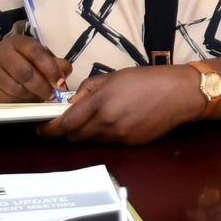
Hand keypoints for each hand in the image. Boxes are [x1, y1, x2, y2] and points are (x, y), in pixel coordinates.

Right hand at [0, 30, 70, 103]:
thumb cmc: (20, 65)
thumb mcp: (37, 59)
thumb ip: (54, 63)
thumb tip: (65, 71)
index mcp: (18, 42)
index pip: (35, 52)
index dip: (50, 68)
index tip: (60, 82)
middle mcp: (2, 53)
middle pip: (25, 72)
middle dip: (42, 86)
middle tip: (52, 94)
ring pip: (16, 88)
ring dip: (32, 96)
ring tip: (39, 96)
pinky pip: (7, 99)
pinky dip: (20, 102)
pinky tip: (26, 99)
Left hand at [41, 65, 203, 144]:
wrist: (179, 94)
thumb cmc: (148, 79)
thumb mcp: (115, 75)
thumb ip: (90, 88)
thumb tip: (72, 102)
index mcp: (101, 102)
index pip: (66, 122)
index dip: (50, 128)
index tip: (41, 128)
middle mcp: (107, 122)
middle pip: (75, 136)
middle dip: (66, 131)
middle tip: (64, 123)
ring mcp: (119, 136)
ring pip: (90, 140)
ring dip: (85, 133)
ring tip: (92, 120)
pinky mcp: (129, 144)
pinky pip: (108, 143)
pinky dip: (103, 135)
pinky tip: (113, 123)